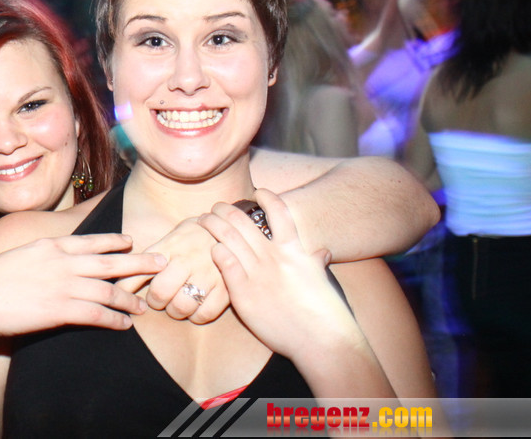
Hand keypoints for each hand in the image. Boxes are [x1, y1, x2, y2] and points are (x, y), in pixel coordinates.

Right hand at [0, 233, 166, 336]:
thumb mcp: (22, 253)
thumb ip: (46, 254)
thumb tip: (60, 256)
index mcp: (53, 245)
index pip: (93, 240)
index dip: (116, 241)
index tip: (132, 242)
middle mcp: (63, 262)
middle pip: (111, 262)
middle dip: (140, 263)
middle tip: (162, 263)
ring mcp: (63, 286)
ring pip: (109, 290)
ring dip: (130, 298)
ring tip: (144, 305)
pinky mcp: (60, 310)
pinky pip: (97, 314)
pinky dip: (115, 319)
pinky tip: (125, 324)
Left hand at [115, 217, 229, 323]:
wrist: (233, 227)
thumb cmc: (195, 235)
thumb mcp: (170, 238)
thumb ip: (147, 258)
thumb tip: (119, 281)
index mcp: (169, 246)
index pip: (139, 271)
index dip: (127, 289)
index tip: (126, 296)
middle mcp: (186, 259)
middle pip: (160, 293)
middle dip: (155, 302)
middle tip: (159, 299)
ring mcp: (207, 274)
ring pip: (181, 307)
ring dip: (175, 311)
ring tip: (177, 304)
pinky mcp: (225, 288)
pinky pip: (204, 314)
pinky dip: (196, 317)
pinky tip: (195, 309)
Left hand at [197, 189, 358, 360]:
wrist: (323, 340)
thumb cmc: (326, 312)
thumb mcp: (321, 279)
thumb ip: (316, 262)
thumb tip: (322, 252)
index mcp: (295, 250)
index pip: (279, 212)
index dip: (267, 197)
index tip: (257, 192)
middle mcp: (274, 256)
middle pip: (243, 221)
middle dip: (225, 210)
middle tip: (216, 207)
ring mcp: (258, 273)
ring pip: (228, 237)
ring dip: (213, 224)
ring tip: (204, 220)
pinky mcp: (244, 293)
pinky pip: (225, 263)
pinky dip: (217, 251)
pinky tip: (212, 248)